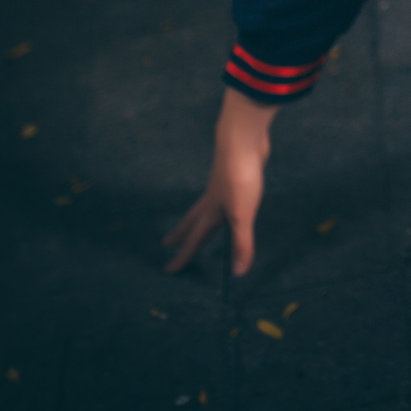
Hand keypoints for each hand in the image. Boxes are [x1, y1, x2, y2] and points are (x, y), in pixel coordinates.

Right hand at [162, 86, 277, 275]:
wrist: (241, 138)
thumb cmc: (240, 176)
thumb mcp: (243, 214)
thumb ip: (242, 242)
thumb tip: (238, 273)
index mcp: (213, 211)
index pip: (196, 239)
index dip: (184, 257)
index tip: (168, 270)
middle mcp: (213, 198)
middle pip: (193, 220)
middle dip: (181, 234)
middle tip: (167, 243)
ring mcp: (221, 183)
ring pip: (204, 204)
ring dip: (197, 215)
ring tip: (196, 219)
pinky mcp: (234, 171)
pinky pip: (221, 190)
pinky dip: (217, 198)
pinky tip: (225, 193)